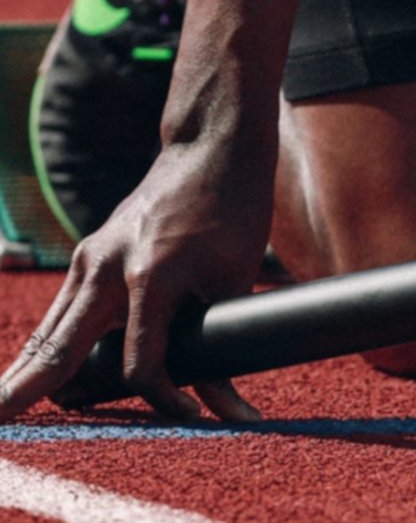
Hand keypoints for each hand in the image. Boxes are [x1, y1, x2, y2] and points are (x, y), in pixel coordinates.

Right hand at [0, 136, 273, 421]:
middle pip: (61, 346)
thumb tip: (227, 407)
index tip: (192, 417)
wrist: (209, 149)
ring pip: (50, 330)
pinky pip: (60, 312)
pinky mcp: (88, 256)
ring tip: (1, 412)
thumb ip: (224, 341)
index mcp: (152, 274)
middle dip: (29, 389)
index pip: (142, 362)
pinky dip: (44, 346)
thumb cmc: (232, 211)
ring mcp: (91, 258)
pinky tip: (26, 376)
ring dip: (27, 373)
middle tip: (0, 421)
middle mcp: (108, 266)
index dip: (165, 399)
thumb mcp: (237, 278)